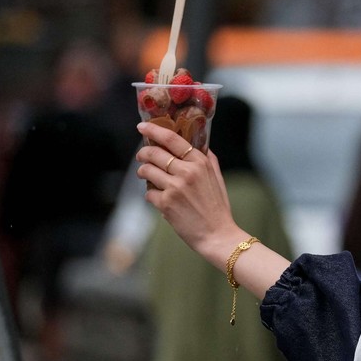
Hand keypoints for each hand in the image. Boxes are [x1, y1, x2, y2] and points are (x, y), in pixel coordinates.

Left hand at [135, 121, 246, 268]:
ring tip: (147, 176)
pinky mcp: (165, 203)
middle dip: (143, 153)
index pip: (172, 139)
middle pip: (154, 153)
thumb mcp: (217, 178)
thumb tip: (199, 144)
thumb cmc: (218, 207)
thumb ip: (208, 159)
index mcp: (200, 162)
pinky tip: (160, 199)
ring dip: (143, 173)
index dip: (154, 129)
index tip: (142, 126)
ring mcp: (175, 187)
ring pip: (146, 171)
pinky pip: (148, 193)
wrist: (217, 234)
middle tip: (142, 156)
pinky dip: (151, 195)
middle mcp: (187, 171)